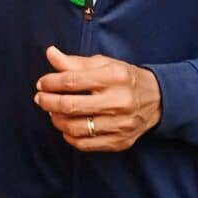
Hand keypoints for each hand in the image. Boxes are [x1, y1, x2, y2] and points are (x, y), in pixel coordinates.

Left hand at [33, 45, 161, 152]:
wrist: (157, 100)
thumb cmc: (124, 78)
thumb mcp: (103, 64)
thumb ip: (75, 62)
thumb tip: (50, 53)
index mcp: (114, 77)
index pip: (72, 81)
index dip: (51, 82)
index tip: (41, 83)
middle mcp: (119, 101)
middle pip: (72, 106)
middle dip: (48, 102)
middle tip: (40, 99)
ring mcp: (121, 124)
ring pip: (77, 128)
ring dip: (57, 120)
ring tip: (52, 112)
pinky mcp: (121, 141)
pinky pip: (87, 144)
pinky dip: (70, 137)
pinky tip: (66, 127)